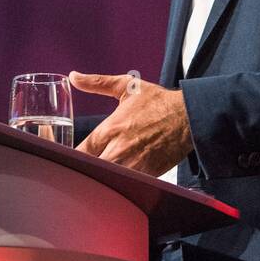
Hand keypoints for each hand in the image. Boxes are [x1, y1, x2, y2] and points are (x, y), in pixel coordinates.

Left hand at [69, 70, 192, 176]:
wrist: (190, 116)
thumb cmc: (158, 101)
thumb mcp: (127, 86)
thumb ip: (97, 82)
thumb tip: (73, 76)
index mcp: (111, 128)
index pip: (81, 150)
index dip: (72, 157)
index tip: (69, 159)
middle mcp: (120, 148)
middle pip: (91, 169)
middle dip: (85, 170)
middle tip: (82, 170)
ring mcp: (134, 163)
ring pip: (108, 179)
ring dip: (102, 178)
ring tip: (99, 177)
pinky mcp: (148, 174)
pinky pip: (128, 184)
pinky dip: (122, 183)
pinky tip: (119, 180)